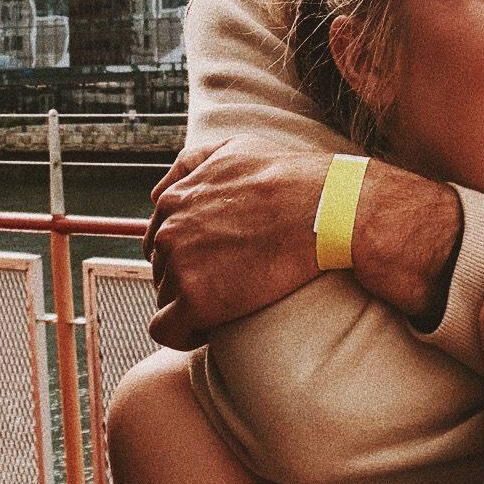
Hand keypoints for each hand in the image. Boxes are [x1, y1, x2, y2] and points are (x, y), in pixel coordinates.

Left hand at [143, 143, 326, 347]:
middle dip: (189, 279)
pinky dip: (183, 334)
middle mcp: (169, 232)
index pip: (159, 240)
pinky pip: (167, 330)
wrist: (324, 210)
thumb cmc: (289, 178)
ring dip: (190, 305)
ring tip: (230, 303)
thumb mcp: (235, 148)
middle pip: (162, 270)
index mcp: (174, 200)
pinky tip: (210, 329)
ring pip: (166, 299)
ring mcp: (180, 267)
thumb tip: (162, 189)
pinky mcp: (197, 301)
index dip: (186, 256)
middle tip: (229, 283)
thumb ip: (192, 163)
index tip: (215, 264)